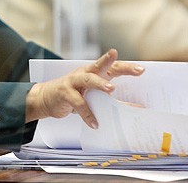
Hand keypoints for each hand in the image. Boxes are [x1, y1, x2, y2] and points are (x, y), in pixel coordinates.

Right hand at [25, 49, 143, 128]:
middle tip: (132, 69)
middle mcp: (84, 73)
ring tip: (112, 90)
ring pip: (88, 80)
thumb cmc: (73, 95)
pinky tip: (95, 123)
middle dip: (114, 64)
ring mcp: (73, 81)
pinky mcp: (64, 92)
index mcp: (93, 72)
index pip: (112, 67)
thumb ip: (112, 101)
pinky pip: (78, 103)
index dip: (127, 67)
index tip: (142, 70)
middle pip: (101, 66)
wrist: (45, 98)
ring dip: (100, 84)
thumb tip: (135, 109)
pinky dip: (87, 114)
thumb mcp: (92, 96)